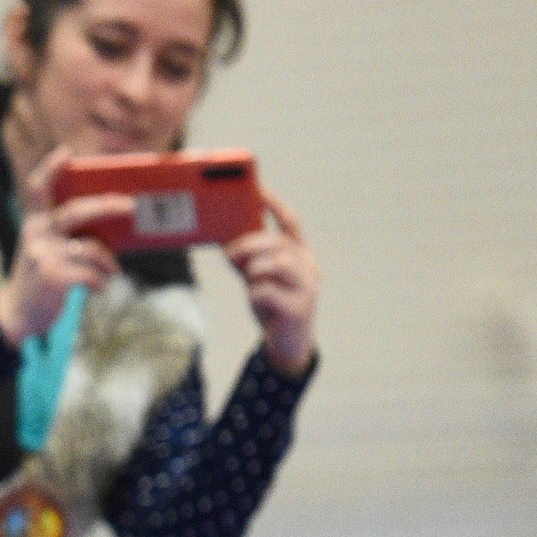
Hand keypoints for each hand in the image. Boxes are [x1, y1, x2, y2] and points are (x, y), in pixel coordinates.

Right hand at [0, 147, 126, 345]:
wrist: (20, 313)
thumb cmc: (44, 275)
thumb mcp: (49, 248)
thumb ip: (71, 233)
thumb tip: (115, 223)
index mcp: (34, 222)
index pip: (38, 188)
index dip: (51, 168)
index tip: (67, 152)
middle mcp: (37, 235)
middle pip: (79, 211)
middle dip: (110, 205)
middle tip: (133, 206)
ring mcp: (44, 256)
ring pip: (92, 249)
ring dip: (108, 262)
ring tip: (112, 271)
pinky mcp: (53, 279)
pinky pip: (92, 274)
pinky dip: (101, 282)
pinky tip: (98, 287)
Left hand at [222, 187, 319, 376]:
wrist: (287, 345)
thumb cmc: (273, 306)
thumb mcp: (259, 279)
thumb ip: (247, 262)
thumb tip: (227, 246)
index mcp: (300, 255)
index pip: (291, 224)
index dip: (276, 206)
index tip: (259, 191)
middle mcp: (309, 267)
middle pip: (280, 243)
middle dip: (251, 244)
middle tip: (230, 253)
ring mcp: (307, 288)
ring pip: (278, 264)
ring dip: (254, 268)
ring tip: (246, 277)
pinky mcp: (298, 309)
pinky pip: (270, 292)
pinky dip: (256, 294)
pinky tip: (255, 300)